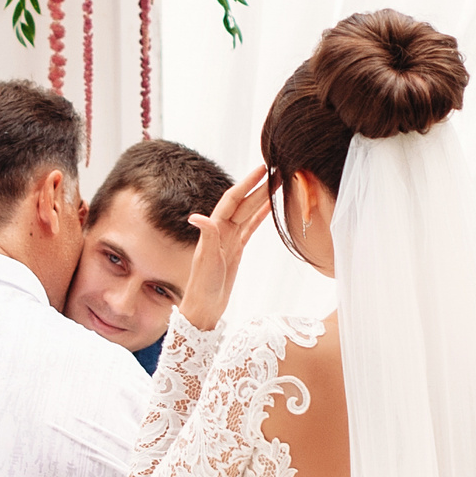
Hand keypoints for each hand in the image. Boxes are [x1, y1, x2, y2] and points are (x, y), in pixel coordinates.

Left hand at [177, 164, 269, 333]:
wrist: (205, 307)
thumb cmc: (202, 286)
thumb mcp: (205, 261)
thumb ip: (206, 236)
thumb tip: (197, 216)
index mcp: (214, 229)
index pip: (233, 200)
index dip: (247, 184)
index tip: (261, 169)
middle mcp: (222, 230)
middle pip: (245, 203)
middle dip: (260, 187)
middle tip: (278, 171)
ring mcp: (230, 239)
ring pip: (249, 213)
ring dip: (262, 198)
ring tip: (279, 184)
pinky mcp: (236, 249)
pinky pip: (251, 227)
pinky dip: (260, 216)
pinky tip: (270, 207)